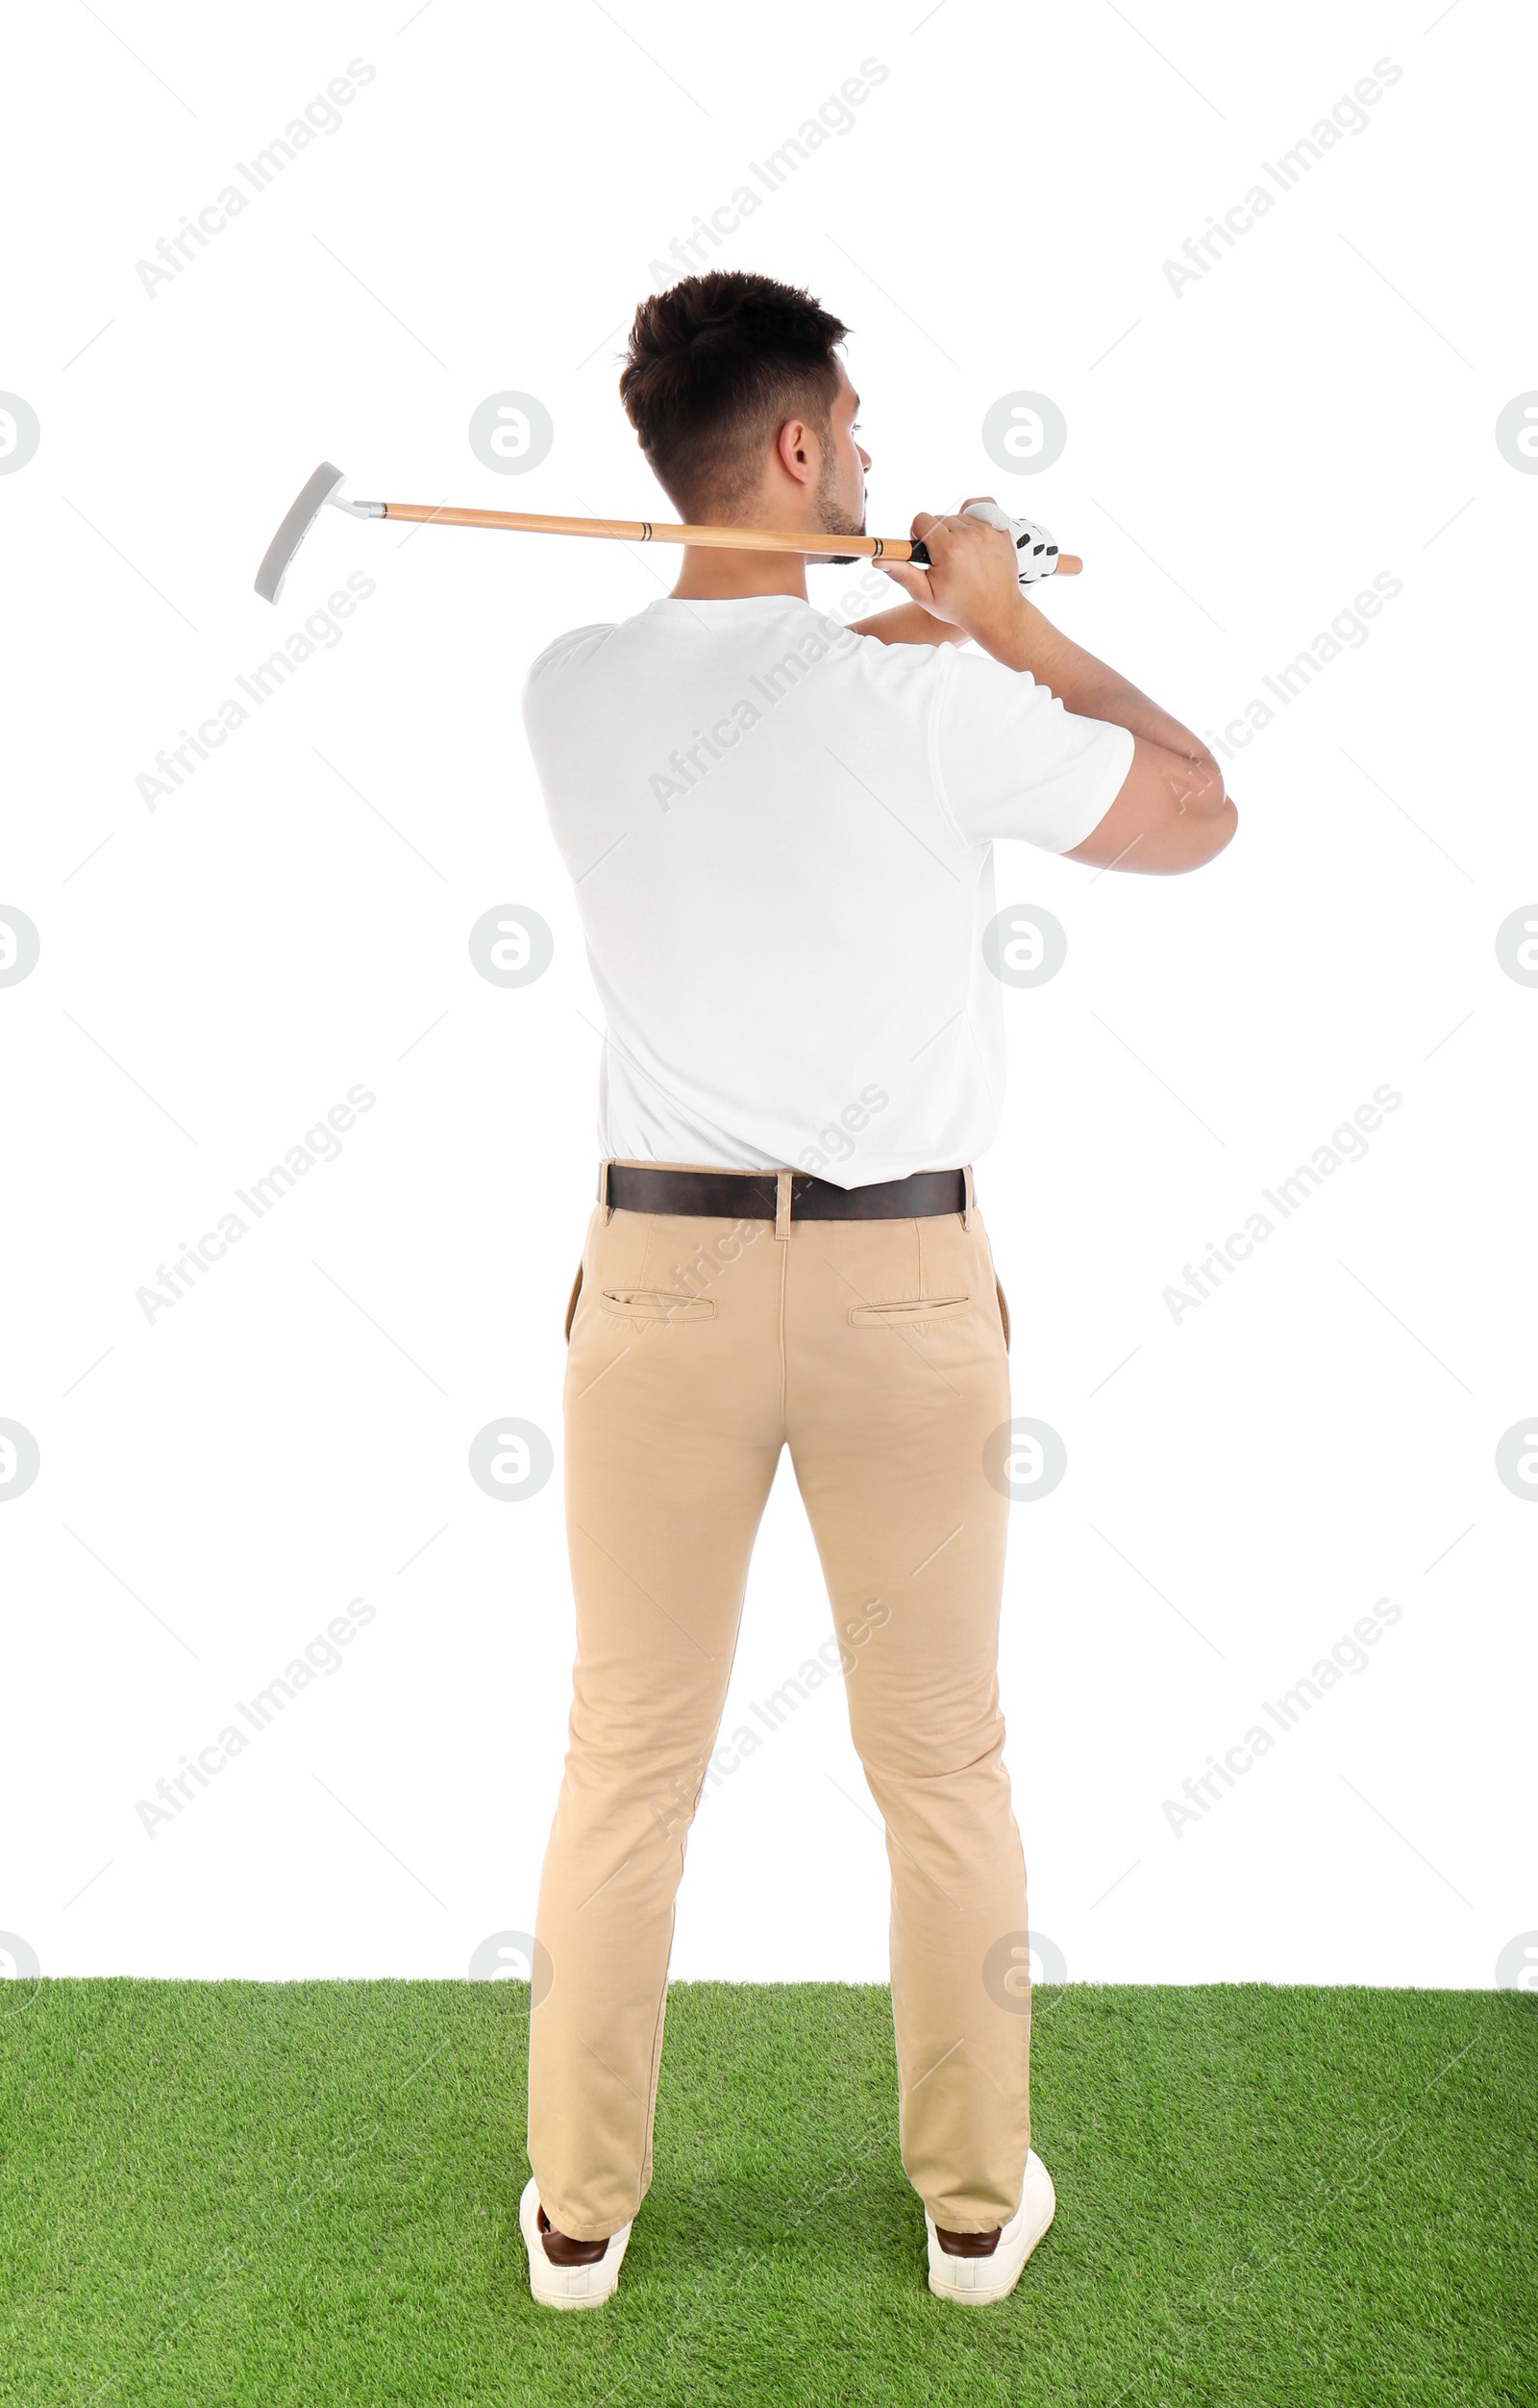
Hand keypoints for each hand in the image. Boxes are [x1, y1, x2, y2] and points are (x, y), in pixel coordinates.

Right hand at [876, 499, 1024, 642]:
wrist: (997, 613)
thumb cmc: (959, 607)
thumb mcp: (925, 595)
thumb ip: (902, 574)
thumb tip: (878, 560)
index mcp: (948, 549)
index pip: (921, 520)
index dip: (918, 534)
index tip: (925, 551)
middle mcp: (969, 535)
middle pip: (939, 518)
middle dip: (937, 535)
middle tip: (944, 559)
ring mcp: (988, 531)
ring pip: (958, 515)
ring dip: (956, 530)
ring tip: (961, 555)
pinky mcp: (1001, 529)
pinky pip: (982, 507)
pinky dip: (975, 516)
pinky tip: (973, 534)